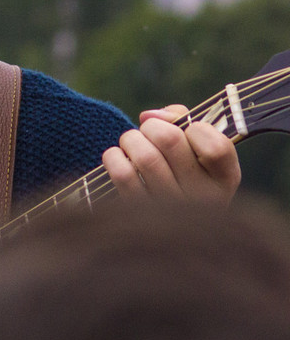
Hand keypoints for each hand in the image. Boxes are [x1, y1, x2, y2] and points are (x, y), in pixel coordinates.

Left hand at [103, 105, 240, 203]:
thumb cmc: (180, 171)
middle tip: (147, 130)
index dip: (196, 128)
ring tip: (131, 143)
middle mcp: (202, 199)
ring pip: (144, 156)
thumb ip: (181, 121)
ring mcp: (171, 210)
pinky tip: (117, 158)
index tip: (186, 129)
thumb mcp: (196, 150)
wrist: (162, 223)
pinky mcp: (139, 214)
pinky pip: (123, 175)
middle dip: (152, 126)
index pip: (216, 147)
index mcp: (225, 180)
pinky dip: (114, 157)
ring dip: (130, 140)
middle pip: (170, 140)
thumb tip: (149, 116)